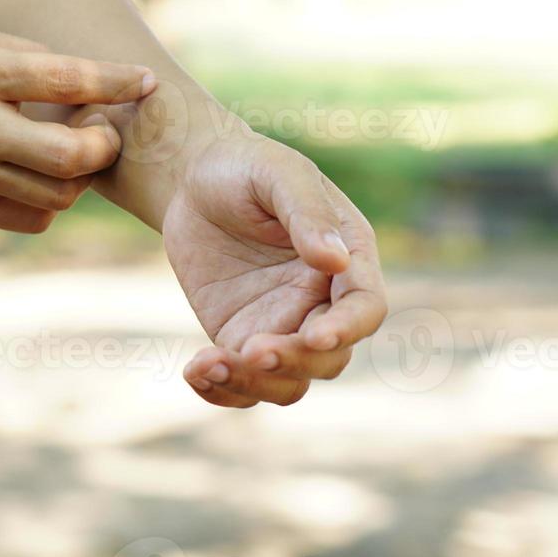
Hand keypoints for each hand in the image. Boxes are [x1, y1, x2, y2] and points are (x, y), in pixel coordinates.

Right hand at [0, 25, 154, 230]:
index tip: (143, 81)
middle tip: (103, 130)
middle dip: (105, 145)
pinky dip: (51, 200)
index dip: (115, 82)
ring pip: (59, 194)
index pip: (65, 79)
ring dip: (81, 175)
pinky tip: (40, 175)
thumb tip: (79, 76)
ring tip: (72, 152)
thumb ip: (19, 53)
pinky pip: (32, 217)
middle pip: (72, 156)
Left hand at [162, 124, 387, 407]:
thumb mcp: (277, 173)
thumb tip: (335, 261)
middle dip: (294, 361)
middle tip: (249, 349)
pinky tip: (194, 372)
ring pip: (287, 381)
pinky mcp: (239, 337)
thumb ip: (307, 213)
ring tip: (207, 363)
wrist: (193, 178)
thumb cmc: (246, 166)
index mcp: (348, 260)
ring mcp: (281, 325)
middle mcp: (321, 302)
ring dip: (253, 384)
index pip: (364, 309)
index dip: (346, 329)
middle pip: (327, 358)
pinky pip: (242, 382)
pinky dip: (221, 390)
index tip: (314, 336)